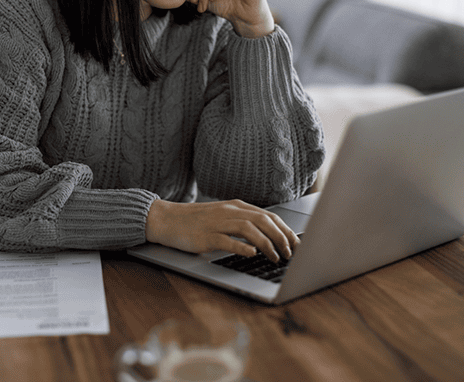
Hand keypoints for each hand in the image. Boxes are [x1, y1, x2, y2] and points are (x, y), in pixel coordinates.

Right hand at [145, 199, 299, 261]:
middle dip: (282, 237)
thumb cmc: (196, 221)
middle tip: (291, 253)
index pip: (269, 216)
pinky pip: (227, 240)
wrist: (167, 219)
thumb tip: (268, 236)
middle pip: (264, 221)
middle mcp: (230, 212)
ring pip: (249, 229)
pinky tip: (252, 254)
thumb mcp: (223, 217)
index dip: (285, 230)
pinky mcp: (206, 236)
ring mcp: (217, 223)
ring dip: (267, 244)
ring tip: (276, 256)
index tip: (297, 243)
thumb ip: (243, 222)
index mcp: (236, 206)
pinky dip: (242, 247)